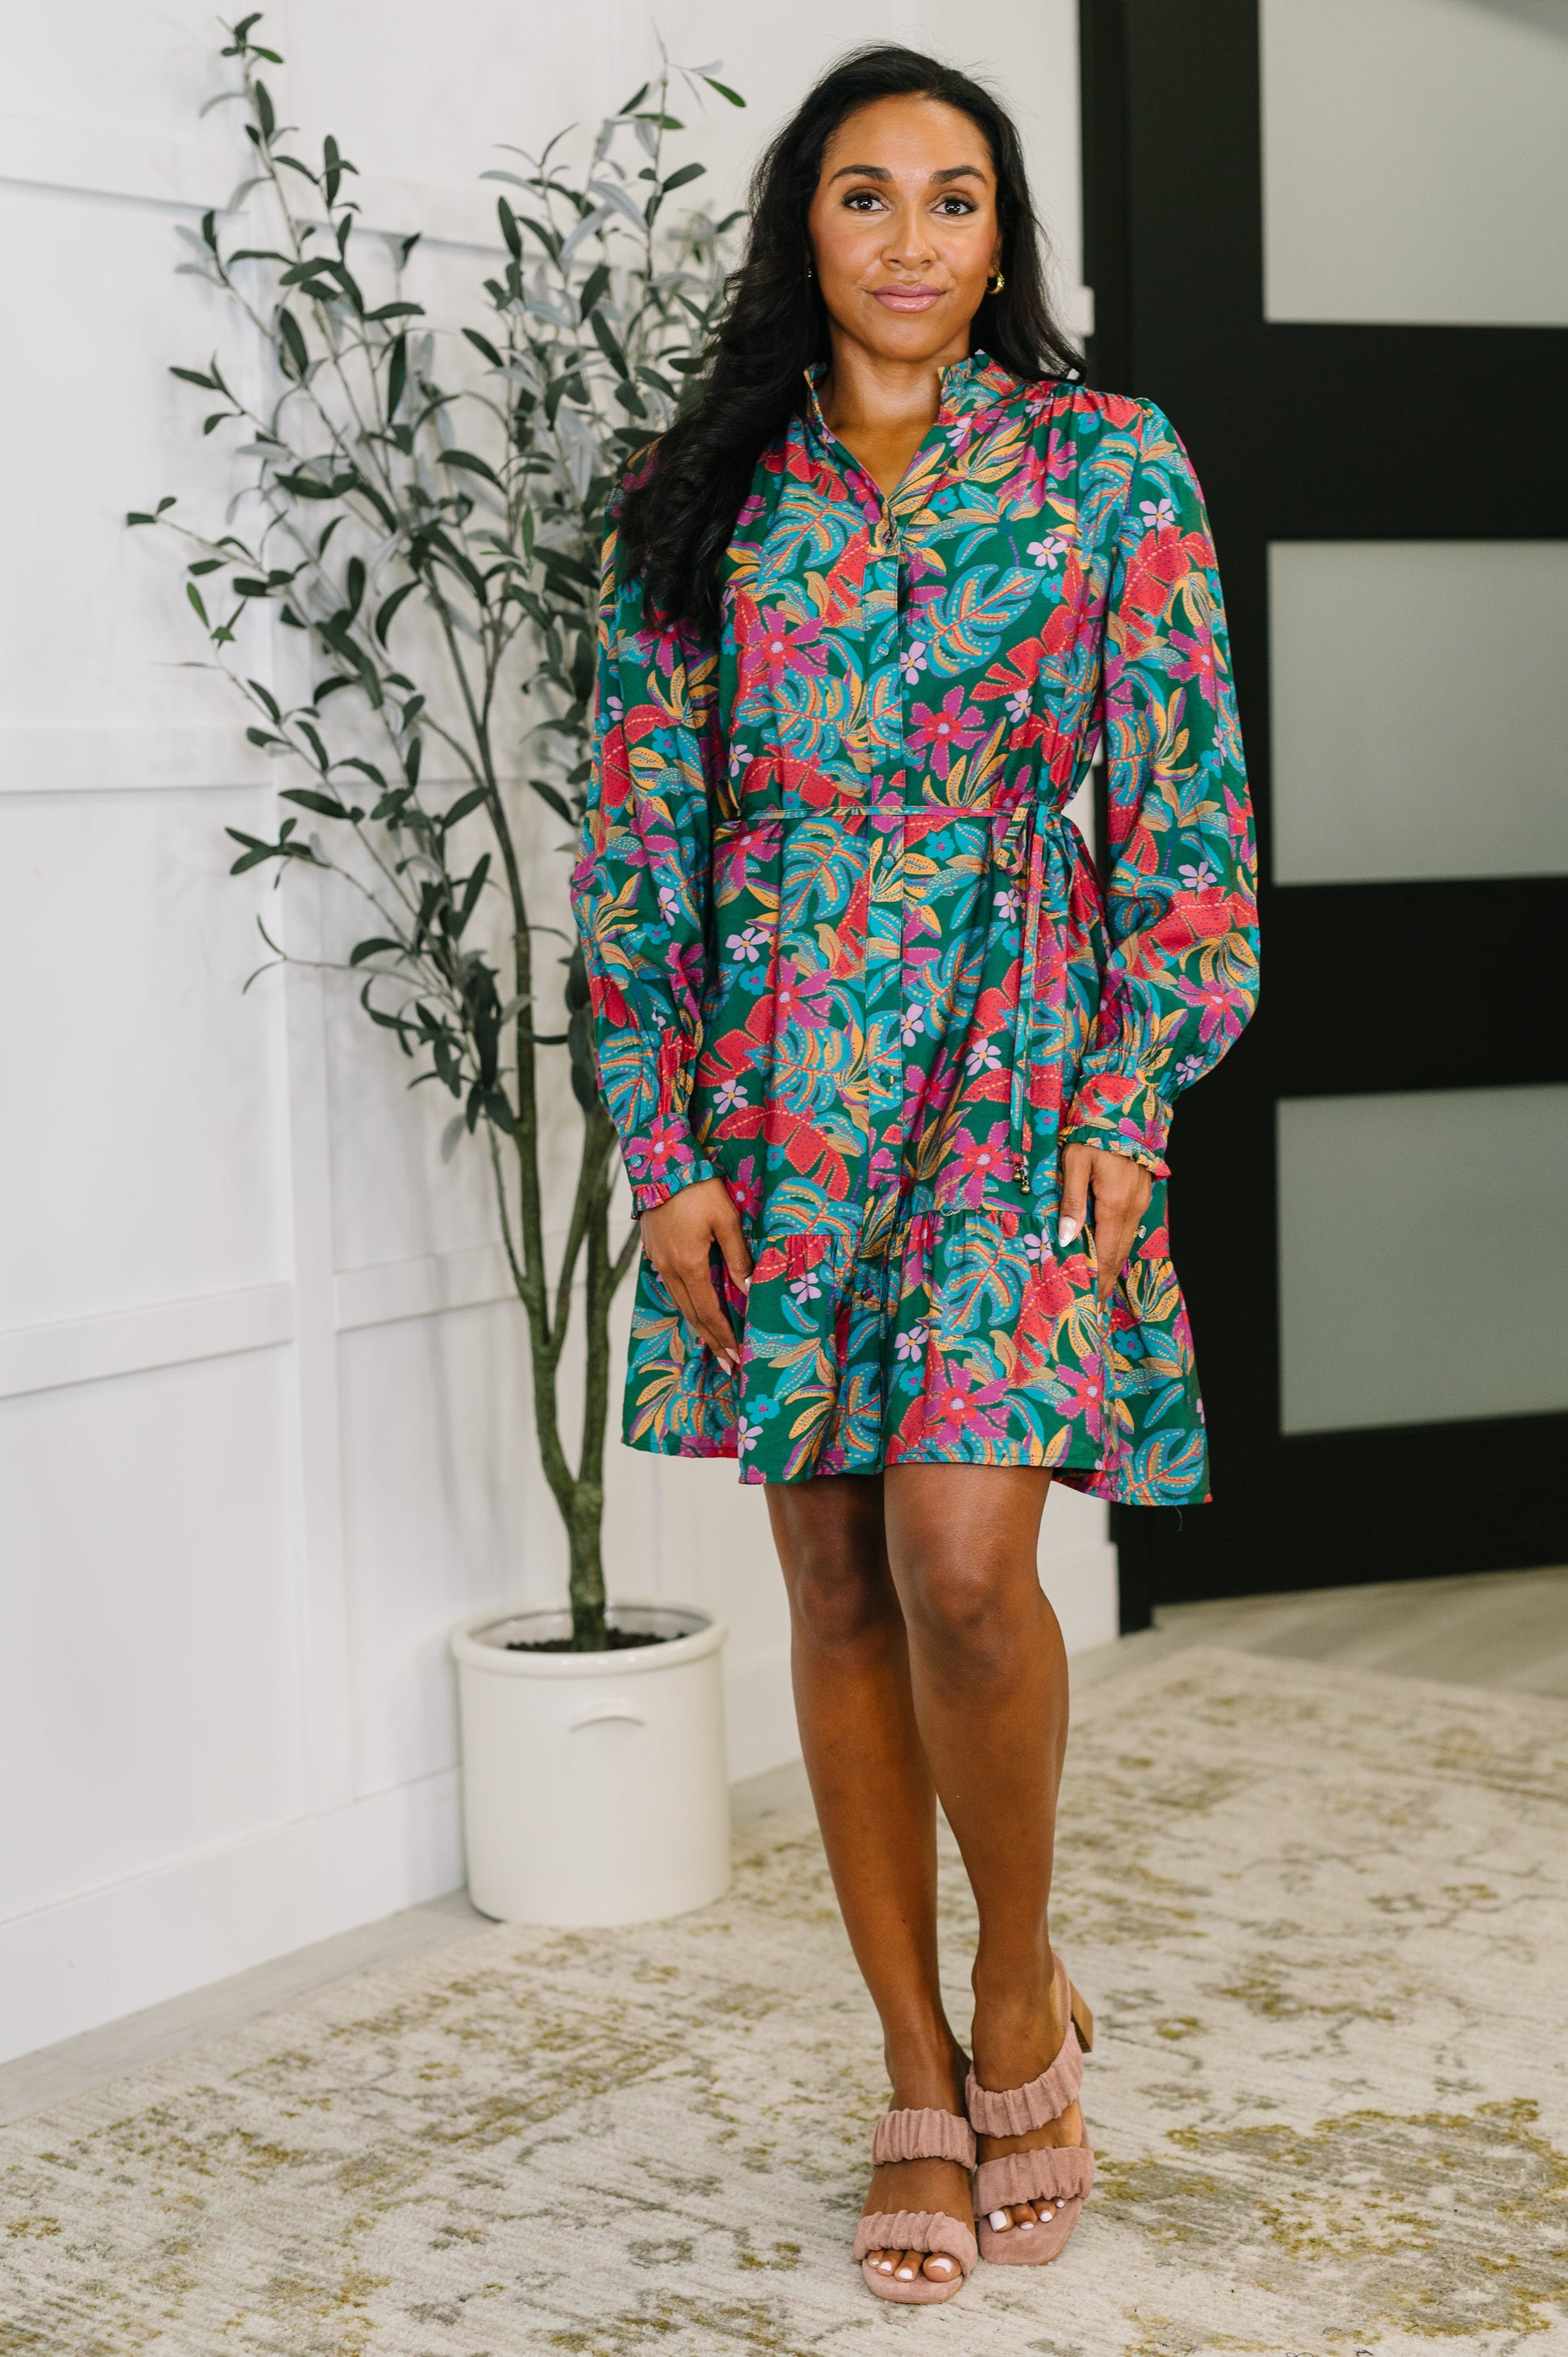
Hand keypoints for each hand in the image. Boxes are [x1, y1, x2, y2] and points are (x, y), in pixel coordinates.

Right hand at [640, 1177, 753, 1367]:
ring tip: (713, 1345)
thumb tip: (748, 1291)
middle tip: (727, 1364)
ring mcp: (658, 1261)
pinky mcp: (653, 1251)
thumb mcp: (727, 1220)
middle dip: (711, 1340)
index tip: (736, 1357)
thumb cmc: (699, 1189)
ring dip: (697, 1326)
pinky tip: (693, 1310)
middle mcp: (669, 1268)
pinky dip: (685, 1305)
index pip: (709, 1311)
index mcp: (689, 1264)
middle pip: (692, 1314)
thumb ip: (738, 1257)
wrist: (660, 1164)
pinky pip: (671, 1288)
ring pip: (679, 1303)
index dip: (723, 1336)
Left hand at [1058, 1143, 1152, 1307]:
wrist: (1125, 1106)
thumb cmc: (1093, 1132)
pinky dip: (1119, 1244)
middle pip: (1119, 1252)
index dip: (1100, 1279)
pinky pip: (1130, 1227)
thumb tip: (1066, 1239)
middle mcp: (1132, 1207)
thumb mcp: (1074, 1162)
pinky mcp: (1142, 1193)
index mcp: (1114, 1204)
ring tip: (1101, 1283)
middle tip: (1096, 1301)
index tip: (1092, 1300)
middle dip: (1107, 1278)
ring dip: (1114, 1263)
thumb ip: (1071, 1201)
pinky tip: (1109, 1251)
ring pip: (1127, 1241)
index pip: (1107, 1253)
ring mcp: (1140, 1200)